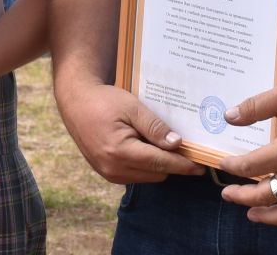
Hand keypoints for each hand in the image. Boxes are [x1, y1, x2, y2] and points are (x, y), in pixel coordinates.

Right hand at [53, 79, 203, 184]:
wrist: (75, 102)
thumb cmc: (104, 100)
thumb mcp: (132, 107)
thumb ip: (154, 127)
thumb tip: (176, 144)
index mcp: (120, 152)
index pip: (160, 163)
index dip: (183, 165)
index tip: (201, 166)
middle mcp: (114, 168)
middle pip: (156, 173)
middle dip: (171, 162)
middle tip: (183, 147)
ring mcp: (109, 173)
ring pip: (147, 176)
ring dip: (157, 164)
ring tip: (161, 143)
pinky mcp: (106, 173)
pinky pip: (135, 174)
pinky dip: (145, 164)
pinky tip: (145, 146)